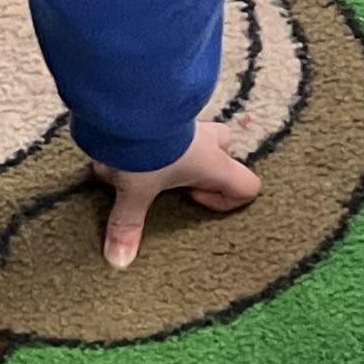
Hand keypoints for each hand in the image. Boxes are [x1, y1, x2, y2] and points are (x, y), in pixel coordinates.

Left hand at [95, 121, 261, 272]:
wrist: (130, 101)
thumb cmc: (146, 148)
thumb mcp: (135, 190)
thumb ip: (128, 224)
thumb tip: (119, 262)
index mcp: (213, 164)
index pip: (248, 185)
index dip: (225, 200)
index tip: (192, 199)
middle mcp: (207, 141)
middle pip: (224, 152)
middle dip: (200, 168)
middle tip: (170, 182)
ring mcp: (189, 120)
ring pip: (195, 136)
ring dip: (171, 152)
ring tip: (134, 165)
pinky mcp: (168, 107)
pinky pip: (167, 124)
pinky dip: (147, 136)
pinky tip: (116, 146)